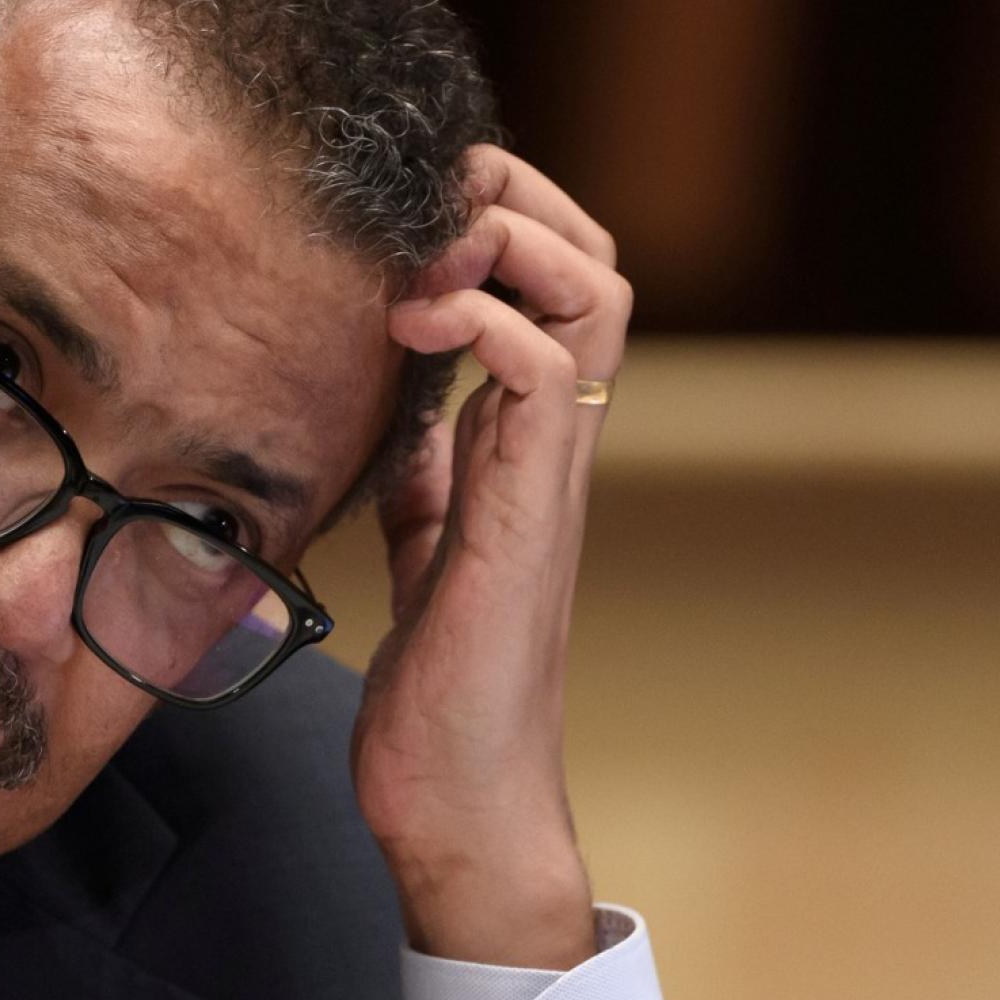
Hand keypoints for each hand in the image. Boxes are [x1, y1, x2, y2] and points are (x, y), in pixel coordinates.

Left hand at [350, 147, 627, 970]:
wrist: (461, 801)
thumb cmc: (443, 693)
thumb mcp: (424, 547)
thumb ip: (431, 477)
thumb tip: (406, 418)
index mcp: (526, 445)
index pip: (562, 283)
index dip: (503, 218)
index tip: (414, 216)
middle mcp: (553, 446)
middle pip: (595, 262)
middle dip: (513, 198)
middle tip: (427, 204)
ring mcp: (547, 476)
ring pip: (590, 295)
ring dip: (504, 242)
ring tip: (420, 259)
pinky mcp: (520, 514)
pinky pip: (534, 373)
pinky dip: (477, 320)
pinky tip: (405, 331)